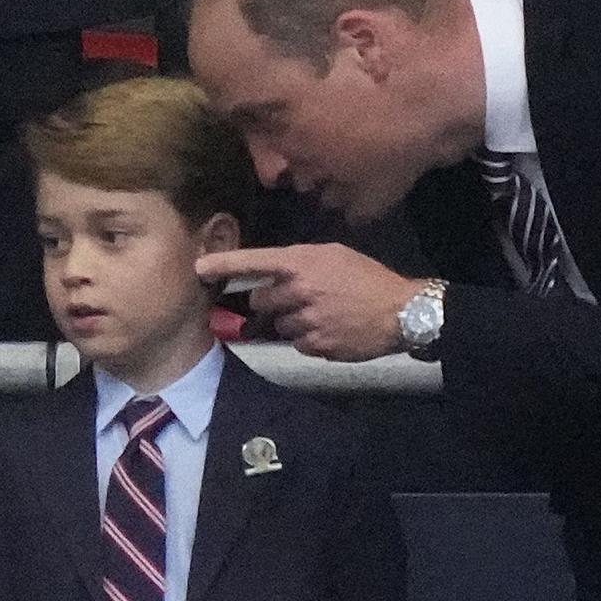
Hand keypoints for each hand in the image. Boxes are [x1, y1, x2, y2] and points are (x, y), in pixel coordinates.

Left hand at [196, 244, 424, 361]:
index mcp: (302, 263)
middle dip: (271, 300)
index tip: (199, 267)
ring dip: (292, 321)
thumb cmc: (368, 277)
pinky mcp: (315, 345)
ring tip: (322, 313)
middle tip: (297, 297)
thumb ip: (301, 261)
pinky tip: (330, 328)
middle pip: (260, 299)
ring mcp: (306, 320)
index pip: (255, 261)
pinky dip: (308, 337)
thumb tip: (274, 271)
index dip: (224, 264)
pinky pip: (296, 342)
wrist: (401, 311)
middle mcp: (299, 291)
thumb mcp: (334, 255)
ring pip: (278, 324)